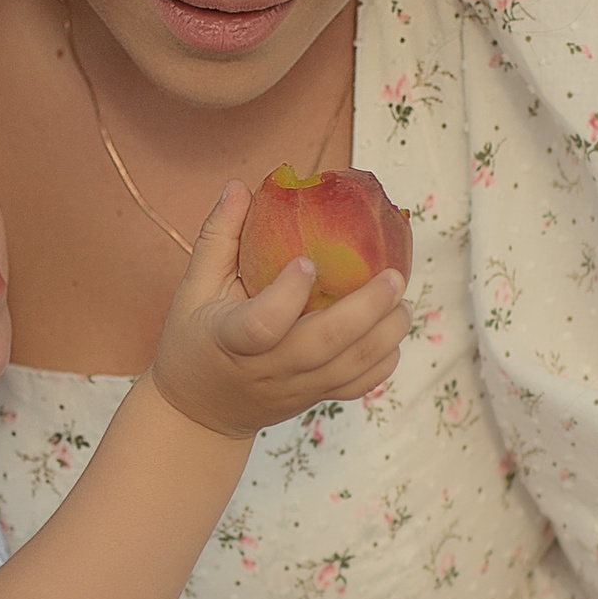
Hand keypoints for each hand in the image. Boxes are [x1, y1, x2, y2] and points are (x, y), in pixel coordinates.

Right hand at [148, 185, 406, 442]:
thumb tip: (240, 187)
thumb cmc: (195, 340)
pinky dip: (383, 363)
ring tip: (404, 301)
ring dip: (385, 335)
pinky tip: (394, 331)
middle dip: (364, 311)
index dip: (287, 296)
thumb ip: (218, 239)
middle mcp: (267, 369)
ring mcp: (295, 388)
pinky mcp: (314, 399)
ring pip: (349, 369)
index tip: (308, 262)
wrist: (201, 411)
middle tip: (394, 276)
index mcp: (229, 340)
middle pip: (322, 346)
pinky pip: (357, 387)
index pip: (261, 324)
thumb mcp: (194, 289)